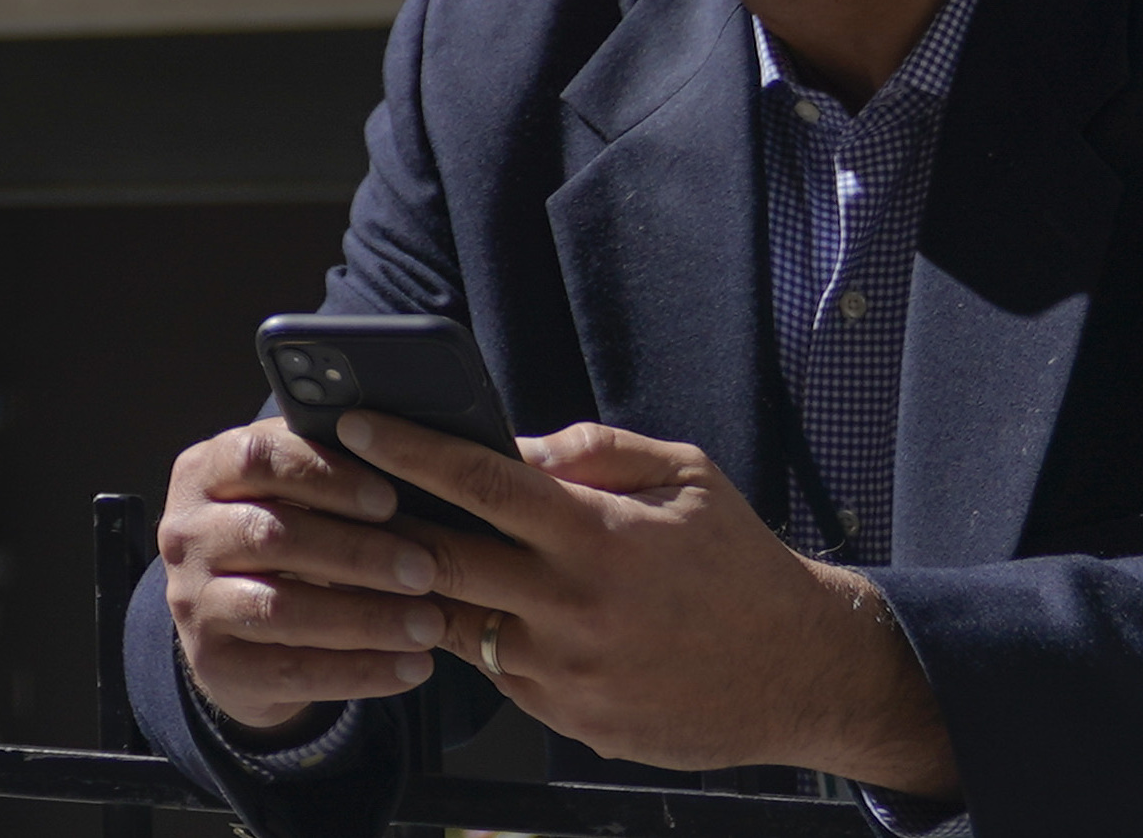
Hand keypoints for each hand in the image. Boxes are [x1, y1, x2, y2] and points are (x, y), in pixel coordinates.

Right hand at [153, 414, 453, 733]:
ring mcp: (192, 603)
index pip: (256, 458)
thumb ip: (323, 467)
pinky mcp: (213, 665)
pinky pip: (292, 672)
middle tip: (426, 569)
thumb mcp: (285, 493)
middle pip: (271, 537)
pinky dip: (360, 671)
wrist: (231, 628)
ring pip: (281, 609)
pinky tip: (412, 666)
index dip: (325, 475)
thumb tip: (404, 454)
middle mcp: (186, 535)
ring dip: (365, 618)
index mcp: (203, 474)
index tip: (389, 499)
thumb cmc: (282, 540)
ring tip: (428, 623)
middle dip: (357, 553)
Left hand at [350, 413, 958, 798]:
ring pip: (459, 624)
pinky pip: (502, 672)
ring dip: (422, 591)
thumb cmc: (740, 564)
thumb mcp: (685, 477)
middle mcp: (573, 608)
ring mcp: (569, 674)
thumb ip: (595, 450)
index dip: (409, 448)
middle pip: (442, 560)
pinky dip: (484, 638)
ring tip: (394, 555)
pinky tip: (478, 611)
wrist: (802, 675)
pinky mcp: (572, 721)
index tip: (355, 421)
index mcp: (597, 537)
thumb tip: (515, 443)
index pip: (478, 482)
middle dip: (382, 526)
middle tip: (340, 494)